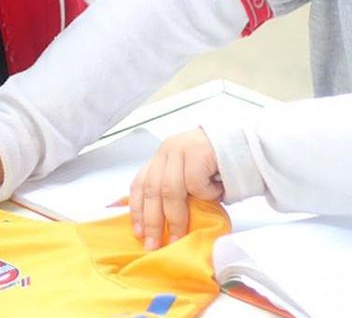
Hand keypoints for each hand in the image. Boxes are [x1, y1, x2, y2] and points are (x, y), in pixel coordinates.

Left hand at [129, 128, 222, 249]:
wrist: (250, 144)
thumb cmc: (223, 165)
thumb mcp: (193, 176)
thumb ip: (178, 191)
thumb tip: (164, 222)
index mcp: (162, 156)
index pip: (140, 183)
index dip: (137, 209)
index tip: (138, 231)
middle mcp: (167, 150)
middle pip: (152, 190)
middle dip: (152, 221)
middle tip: (153, 244)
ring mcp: (181, 149)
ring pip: (169, 190)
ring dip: (174, 218)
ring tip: (178, 236)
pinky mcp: (197, 152)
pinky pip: (195, 183)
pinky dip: (206, 193)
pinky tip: (218, 190)